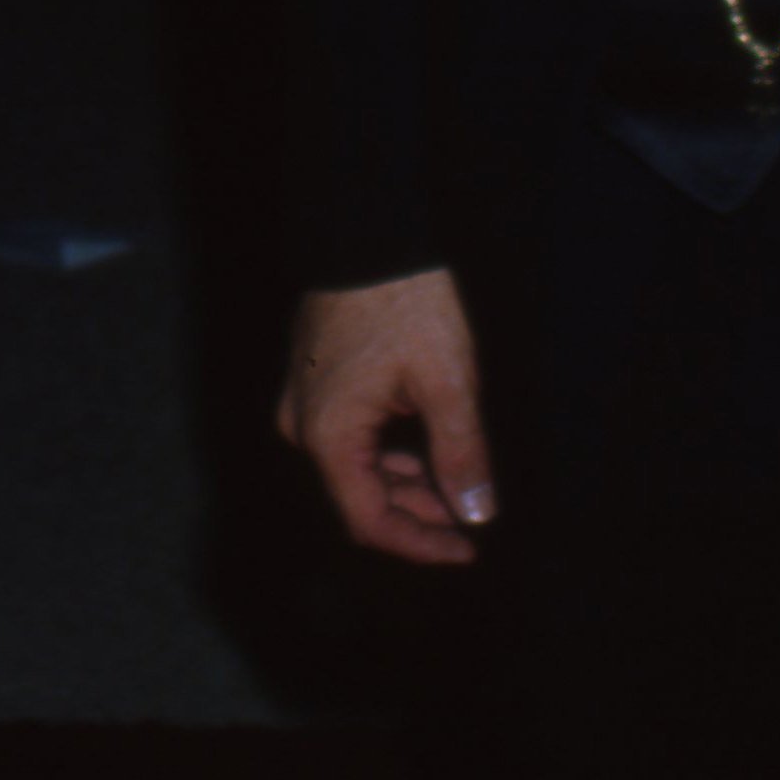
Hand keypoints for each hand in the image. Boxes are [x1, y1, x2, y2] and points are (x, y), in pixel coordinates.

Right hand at [278, 267, 494, 566]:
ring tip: (461, 484)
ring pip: (357, 465)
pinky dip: (391, 450)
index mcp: (328, 435)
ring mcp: (304, 402)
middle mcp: (303, 427)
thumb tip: (476, 511)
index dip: (420, 543)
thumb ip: (461, 452)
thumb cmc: (408, 301)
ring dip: (407, 481)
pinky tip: (431, 446)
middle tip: (473, 516)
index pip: (369, 520)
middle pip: (361, 494)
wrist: (371, 230)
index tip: (466, 549)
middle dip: (419, 512)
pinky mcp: (316, 379)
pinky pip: (352, 434)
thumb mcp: (447, 379)